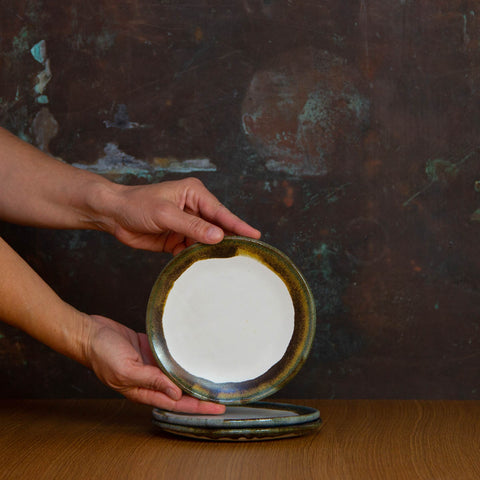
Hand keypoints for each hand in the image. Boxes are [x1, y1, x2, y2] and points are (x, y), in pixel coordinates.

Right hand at [86, 315, 225, 413]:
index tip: (217, 408)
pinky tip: (196, 355)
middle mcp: (150, 380)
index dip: (198, 407)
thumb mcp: (126, 370)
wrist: (91, 334)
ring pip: (177, 374)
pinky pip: (170, 356)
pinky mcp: (151, 351)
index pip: (177, 403)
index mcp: (143, 390)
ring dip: (193, 375)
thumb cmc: (102, 354)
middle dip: (201, 394)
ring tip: (214, 375)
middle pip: (181, 391)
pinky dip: (183, 357)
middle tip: (223, 393)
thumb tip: (175, 393)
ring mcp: (151, 365)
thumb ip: (151, 381)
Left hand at [107, 177, 260, 253]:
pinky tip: (203, 266)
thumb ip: (192, 226)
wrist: (113, 215)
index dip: (238, 225)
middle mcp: (193, 208)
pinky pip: (192, 250)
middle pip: (216, 227)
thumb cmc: (137, 205)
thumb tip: (218, 236)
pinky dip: (196, 258)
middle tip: (246, 254)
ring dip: (211, 252)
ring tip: (226, 264)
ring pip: (206, 241)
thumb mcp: (165, 214)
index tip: (255, 236)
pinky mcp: (177, 239)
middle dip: (228, 240)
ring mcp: (186, 225)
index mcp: (194, 194)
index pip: (220, 212)